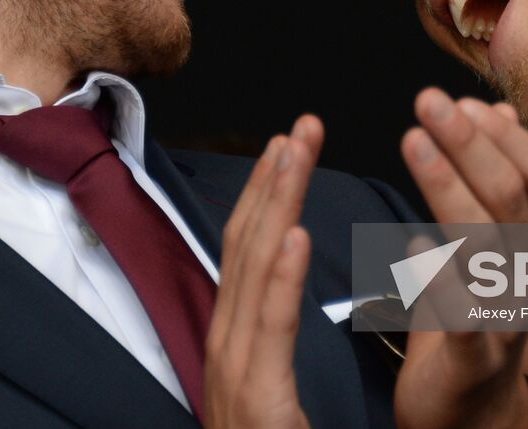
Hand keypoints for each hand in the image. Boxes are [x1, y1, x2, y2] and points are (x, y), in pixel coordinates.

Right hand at [202, 116, 321, 428]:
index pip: (251, 253)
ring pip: (252, 272)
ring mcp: (235, 376)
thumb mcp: (273, 395)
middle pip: (247, 247)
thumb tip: (284, 278)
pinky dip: (278, 278)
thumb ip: (273, 339)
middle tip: (299, 125)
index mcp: (240, 344)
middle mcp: (228, 349)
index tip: (290, 144)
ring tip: (293, 151)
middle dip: (273, 181)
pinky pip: (268, 331)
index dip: (269, 194)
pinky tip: (293, 233)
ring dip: (274, 205)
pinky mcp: (255, 403)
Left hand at [394, 88, 527, 428]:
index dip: (501, 135)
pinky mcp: (472, 358)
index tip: (459, 98)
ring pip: (489, 245)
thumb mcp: (487, 245)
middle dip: (470, 142)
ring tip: (413, 141)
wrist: (474, 419)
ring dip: (450, 188)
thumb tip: (502, 114)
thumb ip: (494, 183)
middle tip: (426, 98)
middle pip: (512, 197)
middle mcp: (525, 275)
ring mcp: (504, 317)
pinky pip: (465, 316)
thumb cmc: (472, 322)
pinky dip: (442, 277)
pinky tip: (413, 244)